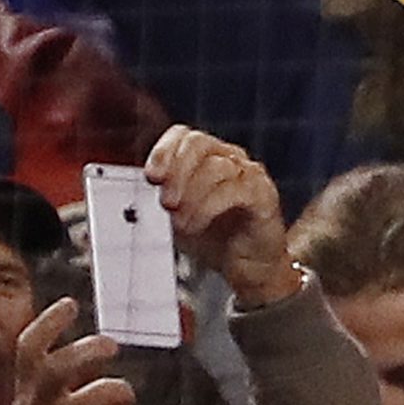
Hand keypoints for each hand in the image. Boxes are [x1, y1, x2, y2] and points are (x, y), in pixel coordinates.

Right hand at [0, 299, 134, 404]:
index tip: (70, 304)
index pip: (28, 349)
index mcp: (24, 390)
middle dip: (90, 350)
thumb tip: (96, 345)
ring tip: (123, 394)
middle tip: (111, 345)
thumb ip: (56, 377)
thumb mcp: (34, 404)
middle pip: (60, 367)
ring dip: (118, 388)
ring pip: (97, 395)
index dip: (48, 323)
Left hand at [147, 126, 294, 306]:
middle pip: (199, 143)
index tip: (151, 176)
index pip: (184, 135)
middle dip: (176, 172)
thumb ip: (161, 201)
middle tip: (166, 203)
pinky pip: (234, 190)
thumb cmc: (216, 240)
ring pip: (216, 167)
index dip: (163, 151)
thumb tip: (139, 195)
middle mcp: (229, 159)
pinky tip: (198, 224)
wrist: (249, 268)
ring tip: (180, 222)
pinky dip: (209, 207)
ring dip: (191, 196)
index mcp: (207, 158)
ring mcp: (248, 175)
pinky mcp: (263, 195)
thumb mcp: (177, 218)